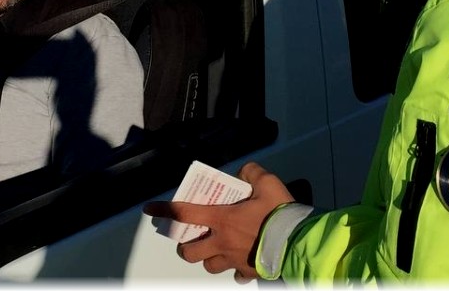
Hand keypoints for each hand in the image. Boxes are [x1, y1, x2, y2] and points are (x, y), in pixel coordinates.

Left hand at [143, 162, 293, 281]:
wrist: (299, 243)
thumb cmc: (280, 213)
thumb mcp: (268, 183)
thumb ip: (252, 173)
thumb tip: (244, 172)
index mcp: (222, 219)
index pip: (184, 213)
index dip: (164, 211)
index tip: (150, 210)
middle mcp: (222, 242)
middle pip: (189, 252)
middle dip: (186, 246)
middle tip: (195, 237)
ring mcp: (233, 260)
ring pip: (209, 266)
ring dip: (209, 259)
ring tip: (218, 249)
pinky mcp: (248, 272)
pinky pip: (235, 276)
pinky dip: (235, 271)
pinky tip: (242, 263)